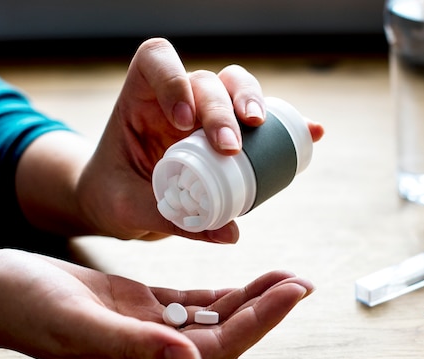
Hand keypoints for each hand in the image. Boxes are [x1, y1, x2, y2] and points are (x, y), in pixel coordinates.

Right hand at [0, 248, 313, 358]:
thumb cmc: (28, 307)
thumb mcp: (77, 322)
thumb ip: (134, 345)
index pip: (219, 346)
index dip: (260, 321)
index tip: (293, 291)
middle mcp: (151, 351)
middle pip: (225, 334)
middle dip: (266, 308)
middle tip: (302, 280)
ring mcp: (145, 329)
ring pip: (211, 318)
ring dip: (248, 298)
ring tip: (282, 275)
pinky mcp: (136, 307)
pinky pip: (188, 304)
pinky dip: (217, 293)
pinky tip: (238, 281)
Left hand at [16, 38, 323, 243]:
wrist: (118, 204)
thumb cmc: (113, 197)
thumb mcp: (128, 210)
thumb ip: (168, 219)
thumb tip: (230, 231)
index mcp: (138, 102)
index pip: (156, 62)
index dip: (172, 79)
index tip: (181, 121)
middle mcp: (175, 99)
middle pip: (206, 81)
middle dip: (221, 108)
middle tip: (229, 147)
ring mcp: (202, 114)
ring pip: (235, 88)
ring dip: (252, 103)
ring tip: (262, 128)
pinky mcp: (223, 134)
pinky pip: (259, 122)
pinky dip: (284, 124)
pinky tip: (311, 133)